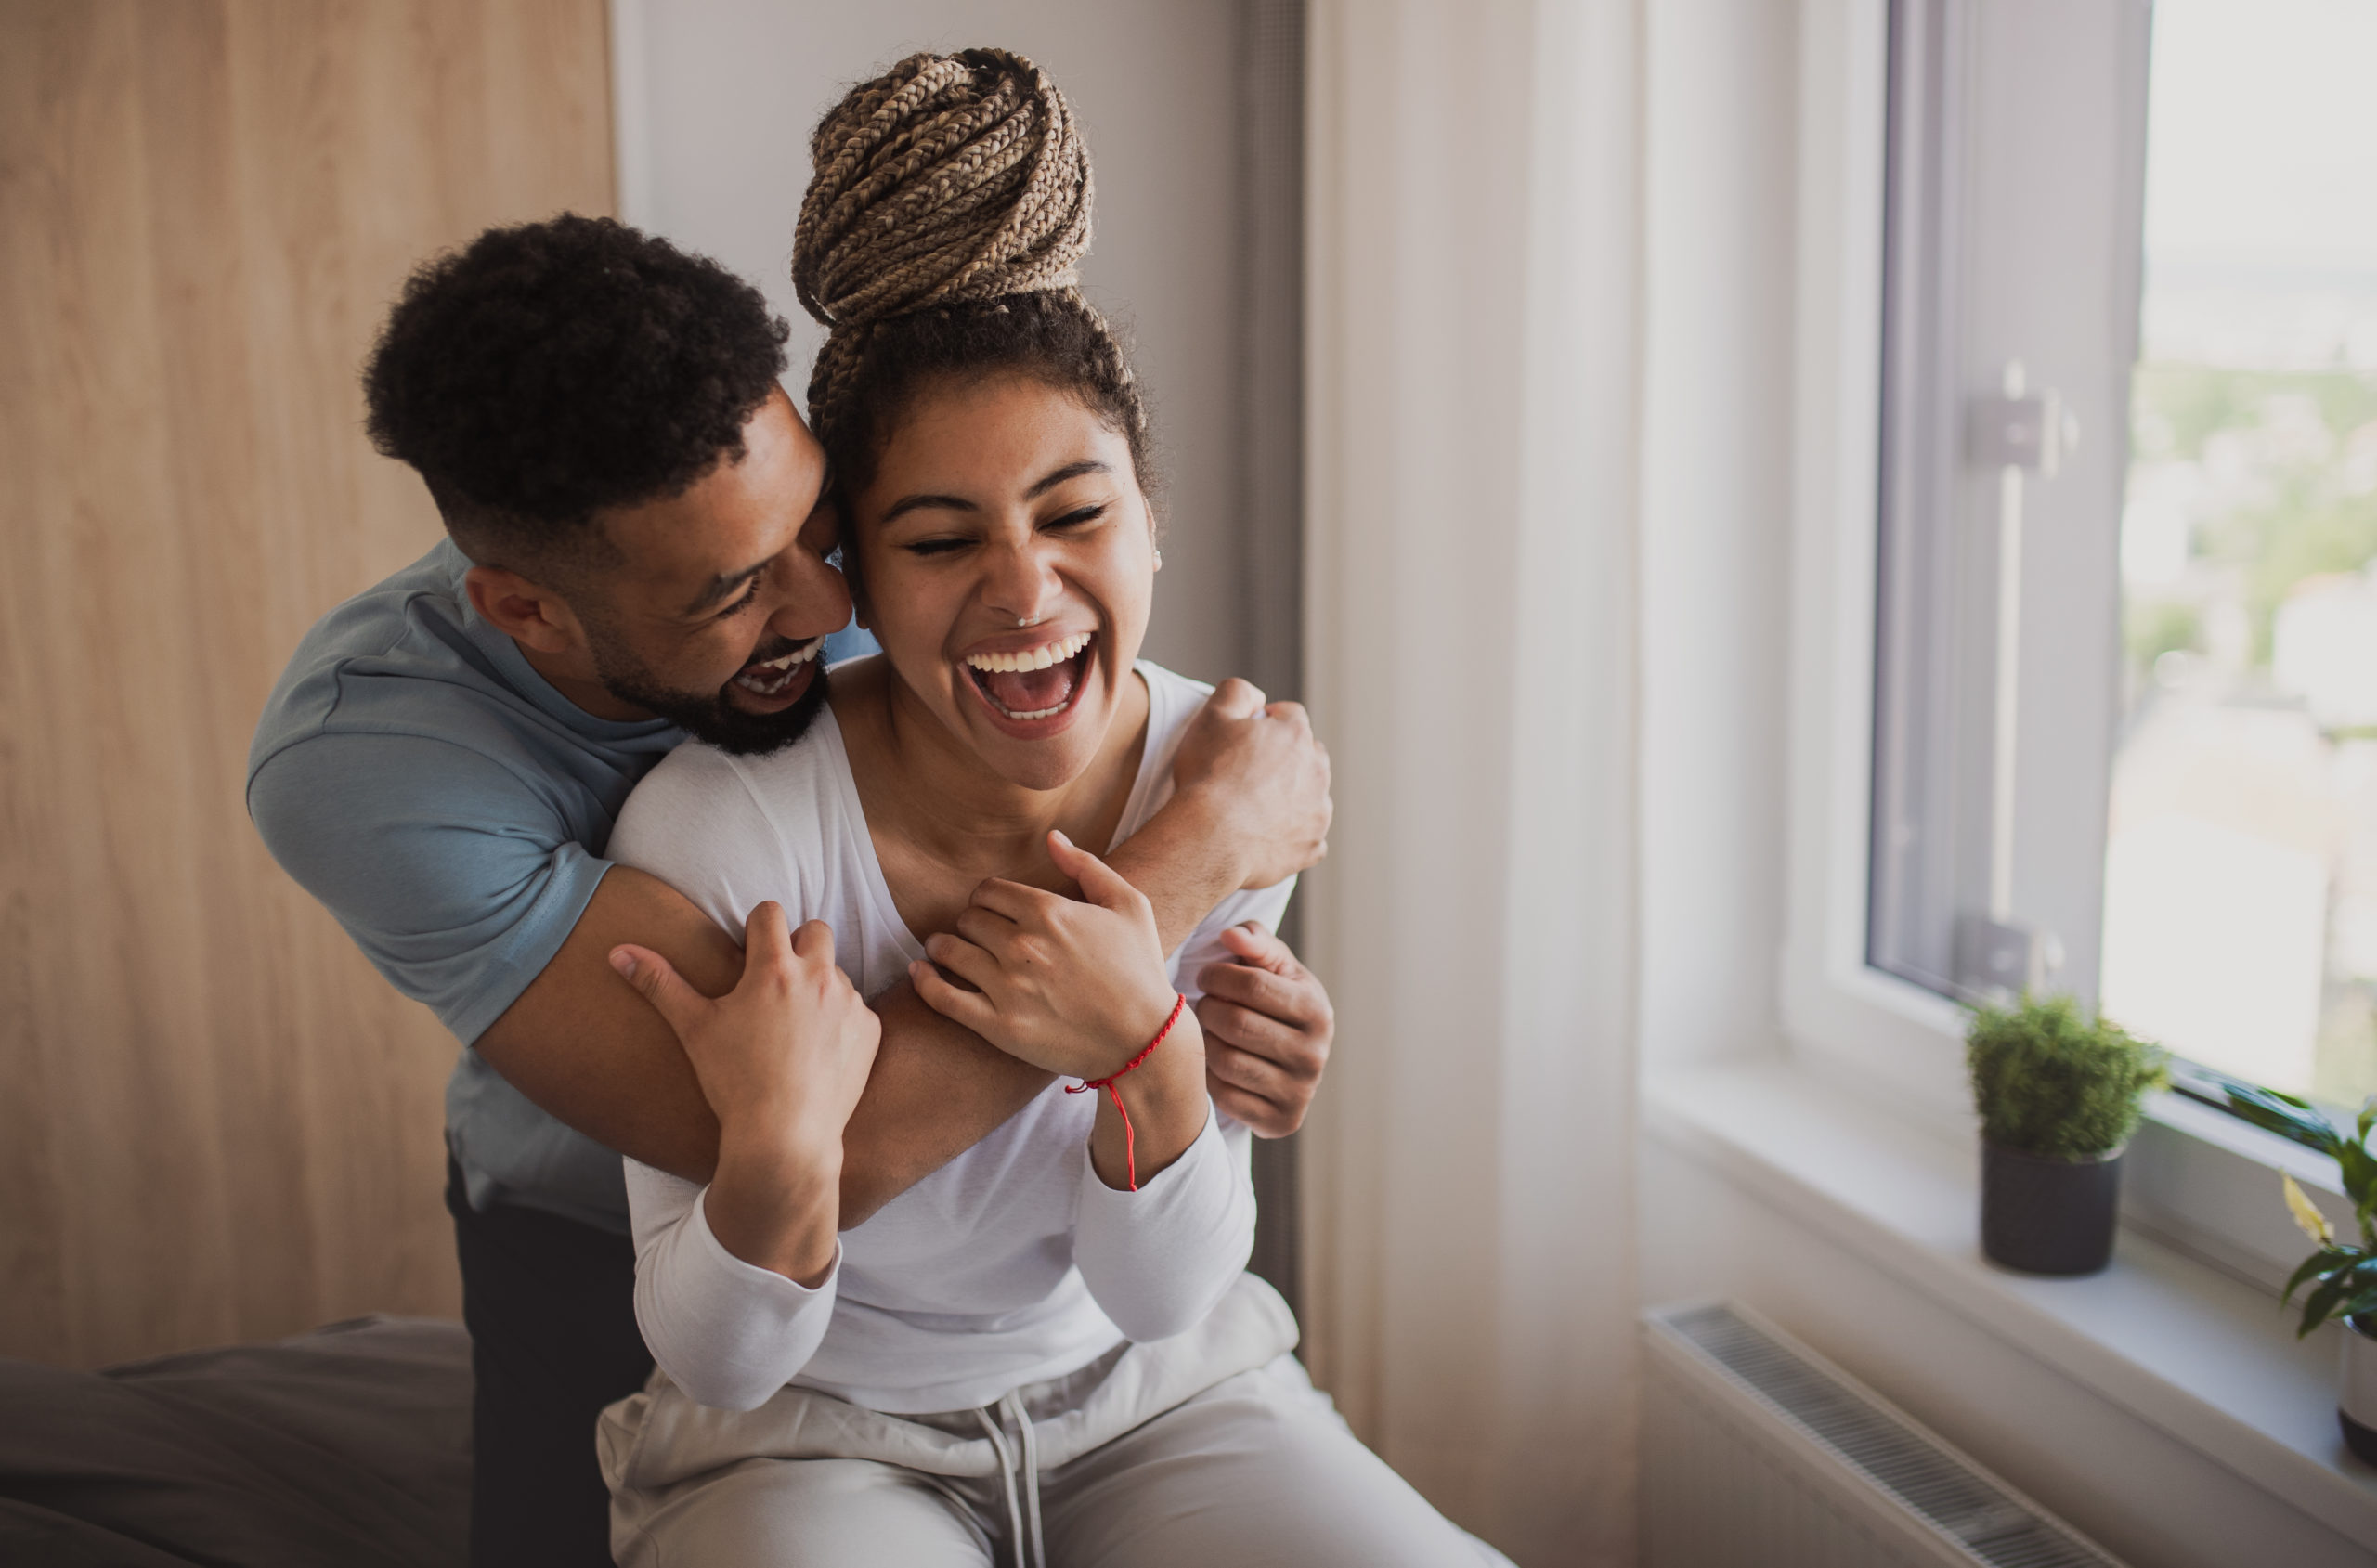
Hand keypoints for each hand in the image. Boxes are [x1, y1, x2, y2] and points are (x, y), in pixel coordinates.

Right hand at [611, 905, 878, 1283]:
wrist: (784, 1137)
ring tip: (793, 1025)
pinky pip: (857, 1009)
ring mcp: (849, 1003)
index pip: (770, 912)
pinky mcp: (869, 1031)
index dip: (756, 927)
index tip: (748, 951)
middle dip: (796, 945)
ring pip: (836, 972)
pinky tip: (817, 1051)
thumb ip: (659, 983)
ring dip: (818, 985)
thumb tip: (618, 952)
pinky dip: (840, 1021)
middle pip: (815, 930)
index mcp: (774, 969)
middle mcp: (818, 977)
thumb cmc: (734, 1082)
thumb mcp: (693, 1029)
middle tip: (774, 983)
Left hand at [911, 830, 1181, 1080]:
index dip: (987, 898)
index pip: (988, 890)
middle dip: (970, 923)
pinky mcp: (998, 1025)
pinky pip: (942, 997)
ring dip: (942, 947)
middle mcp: (1023, 945)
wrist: (1144, 1040)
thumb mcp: (1129, 905)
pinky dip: (924, 981)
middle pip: (967, 918)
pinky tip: (920, 973)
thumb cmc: (1140, 970)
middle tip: (976, 935)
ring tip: (945, 951)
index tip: (992, 911)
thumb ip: (1087, 866)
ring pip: (948, 950)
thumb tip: (1053, 837)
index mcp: (1050, 911)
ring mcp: (1008, 986)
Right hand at [1169, 679, 1330, 889]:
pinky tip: (1265, 838)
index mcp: (1295, 734)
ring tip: (1255, 809)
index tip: (1246, 738)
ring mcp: (1318, 811)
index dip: (1267, 723)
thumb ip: (1236, 691)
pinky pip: (1309, 838)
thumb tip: (1257, 697)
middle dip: (1286, 759)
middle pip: (1308, 755)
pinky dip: (1293, 836)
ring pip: (1312, 796)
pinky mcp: (1312, 846)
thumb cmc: (1207, 777)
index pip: (1290, 715)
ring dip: (1293, 798)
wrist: (1209, 838)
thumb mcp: (1211, 716)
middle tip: (1250, 774)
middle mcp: (1316, 770)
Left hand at [1196, 923, 1333, 1135]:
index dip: (1217, 977)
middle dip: (1207, 1009)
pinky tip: (1212, 1064)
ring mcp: (1300, 1092)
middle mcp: (1315, 1054)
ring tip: (1207, 1032)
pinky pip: (1225, 1097)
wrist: (1289, 1062)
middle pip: (1236, 1023)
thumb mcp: (1273, 968)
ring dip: (1204, 1043)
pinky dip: (1208, 1078)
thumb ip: (1254, 942)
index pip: (1252, 985)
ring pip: (1226, 1061)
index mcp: (1316, 1009)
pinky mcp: (1281, 1121)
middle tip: (1202, 1005)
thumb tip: (1231, 936)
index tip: (1205, 978)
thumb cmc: (1275, 1002)